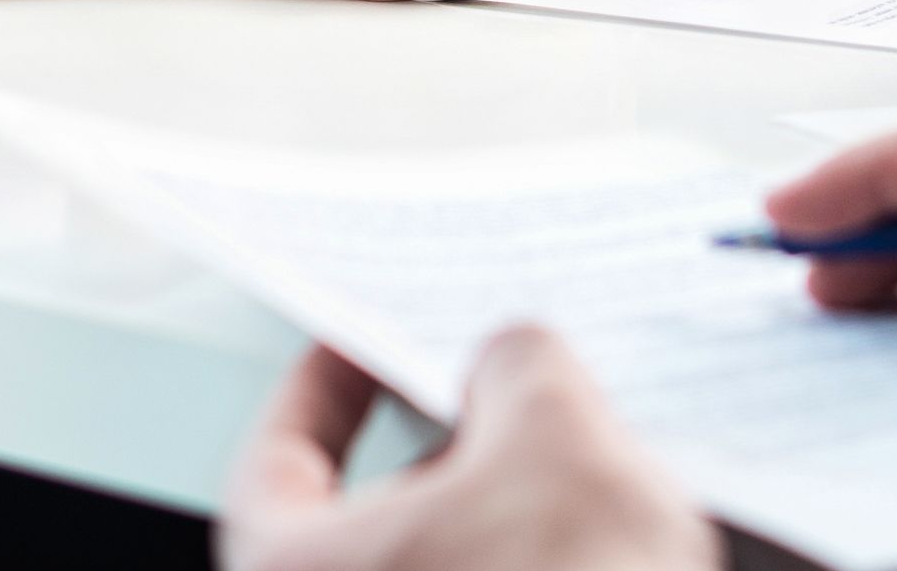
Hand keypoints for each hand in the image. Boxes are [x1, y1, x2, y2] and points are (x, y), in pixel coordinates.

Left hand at [221, 328, 719, 570]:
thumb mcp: (558, 432)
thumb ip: (517, 366)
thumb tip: (511, 363)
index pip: (276, 463)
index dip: (324, 390)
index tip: (361, 347)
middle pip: (374, 528)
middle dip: (450, 459)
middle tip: (513, 399)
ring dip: (517, 527)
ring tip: (596, 481)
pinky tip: (620, 554)